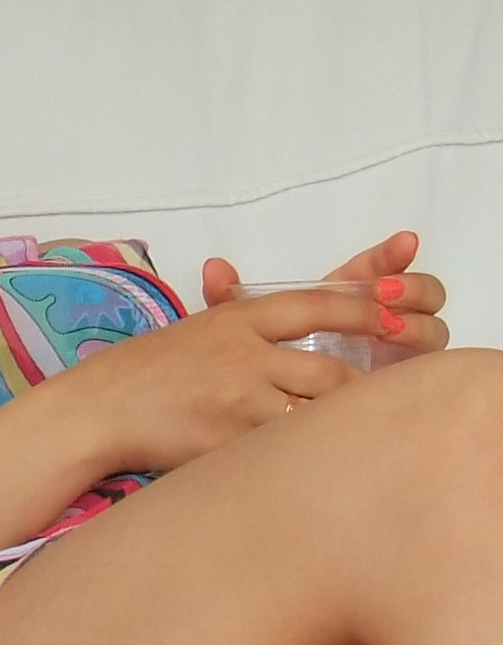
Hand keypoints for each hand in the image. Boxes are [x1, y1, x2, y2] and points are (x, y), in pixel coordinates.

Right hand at [54, 280, 394, 474]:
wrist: (94, 411)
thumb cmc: (140, 373)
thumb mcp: (192, 331)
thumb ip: (237, 318)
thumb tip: (282, 313)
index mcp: (233, 320)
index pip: (315, 304)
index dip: (364, 312)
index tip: (397, 322)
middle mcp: (239, 354)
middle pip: (329, 370)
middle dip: (362, 392)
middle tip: (382, 407)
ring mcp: (234, 399)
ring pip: (314, 415)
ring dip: (337, 430)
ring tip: (355, 444)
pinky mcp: (225, 442)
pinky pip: (282, 454)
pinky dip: (302, 461)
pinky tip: (314, 473)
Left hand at [202, 229, 448, 362]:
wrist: (260, 401)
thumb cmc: (255, 359)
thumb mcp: (239, 327)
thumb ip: (226, 296)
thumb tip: (213, 267)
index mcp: (347, 294)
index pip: (378, 266)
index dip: (393, 254)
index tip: (404, 243)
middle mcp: (380, 317)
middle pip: (423, 294)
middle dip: (413, 289)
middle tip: (386, 295)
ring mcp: (396, 351)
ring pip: (431, 331)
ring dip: (419, 324)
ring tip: (391, 327)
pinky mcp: (397, 382)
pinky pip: (422, 371)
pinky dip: (419, 362)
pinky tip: (401, 363)